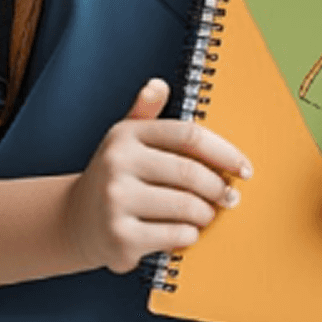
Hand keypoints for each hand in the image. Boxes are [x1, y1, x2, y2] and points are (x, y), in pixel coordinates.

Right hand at [62, 78, 252, 274]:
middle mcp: (118, 162)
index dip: (224, 152)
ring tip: (207, 215)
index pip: (188, 135)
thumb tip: (158, 84)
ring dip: (206, 214)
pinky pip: (175, 235)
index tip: (244, 168)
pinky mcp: (120, 236)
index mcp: (126, 134)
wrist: (76, 221)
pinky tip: (186, 232)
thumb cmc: (115, 176)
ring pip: (186, 206)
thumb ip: (145, 112)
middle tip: (229, 198)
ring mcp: (117, 199)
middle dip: (218, 188)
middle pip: (190, 173)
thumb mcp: (125, 139)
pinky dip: (190, 235)